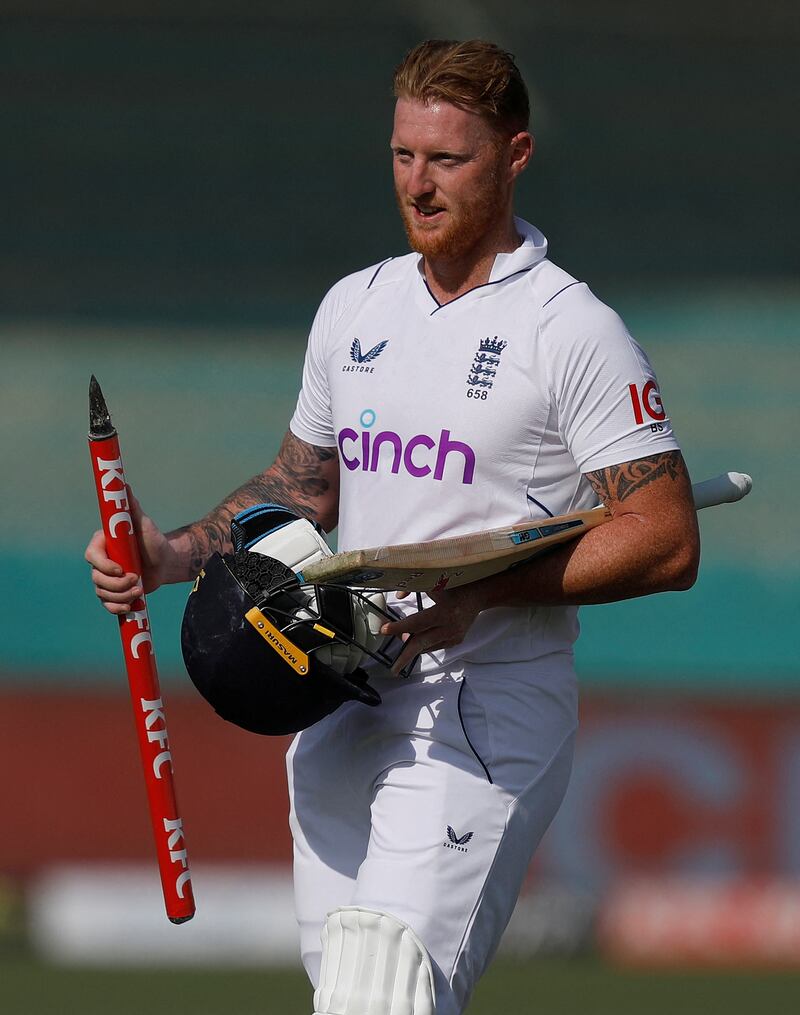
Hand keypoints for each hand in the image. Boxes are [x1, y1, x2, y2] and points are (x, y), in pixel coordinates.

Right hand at [85, 488, 171, 614]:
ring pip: (102, 594)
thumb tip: (124, 485)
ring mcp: (106, 579)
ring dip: (121, 596)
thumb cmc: (154, 541)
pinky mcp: (114, 593)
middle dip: (117, 585)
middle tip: (138, 580)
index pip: (91, 556)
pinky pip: (107, 605)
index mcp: (103, 545)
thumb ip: (132, 508)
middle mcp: (101, 562)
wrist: (165, 562)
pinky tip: (131, 605)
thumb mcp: (144, 524)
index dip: (103, 565)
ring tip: (140, 590)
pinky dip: (118, 608)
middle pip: (96, 579)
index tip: (121, 569)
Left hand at [380, 583, 483, 673]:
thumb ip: (415, 587)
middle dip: (405, 656)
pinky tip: (417, 645)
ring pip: (428, 646)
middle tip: (393, 669)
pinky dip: (425, 646)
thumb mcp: (436, 583)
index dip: (399, 628)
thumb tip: (399, 595)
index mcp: (443, 612)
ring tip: (401, 656)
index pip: (416, 623)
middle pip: (422, 643)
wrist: (479, 594)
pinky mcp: (457, 640)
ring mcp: (454, 635)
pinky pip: (437, 646)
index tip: (384, 631)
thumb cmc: (457, 586)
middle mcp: (449, 627)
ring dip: (413, 649)